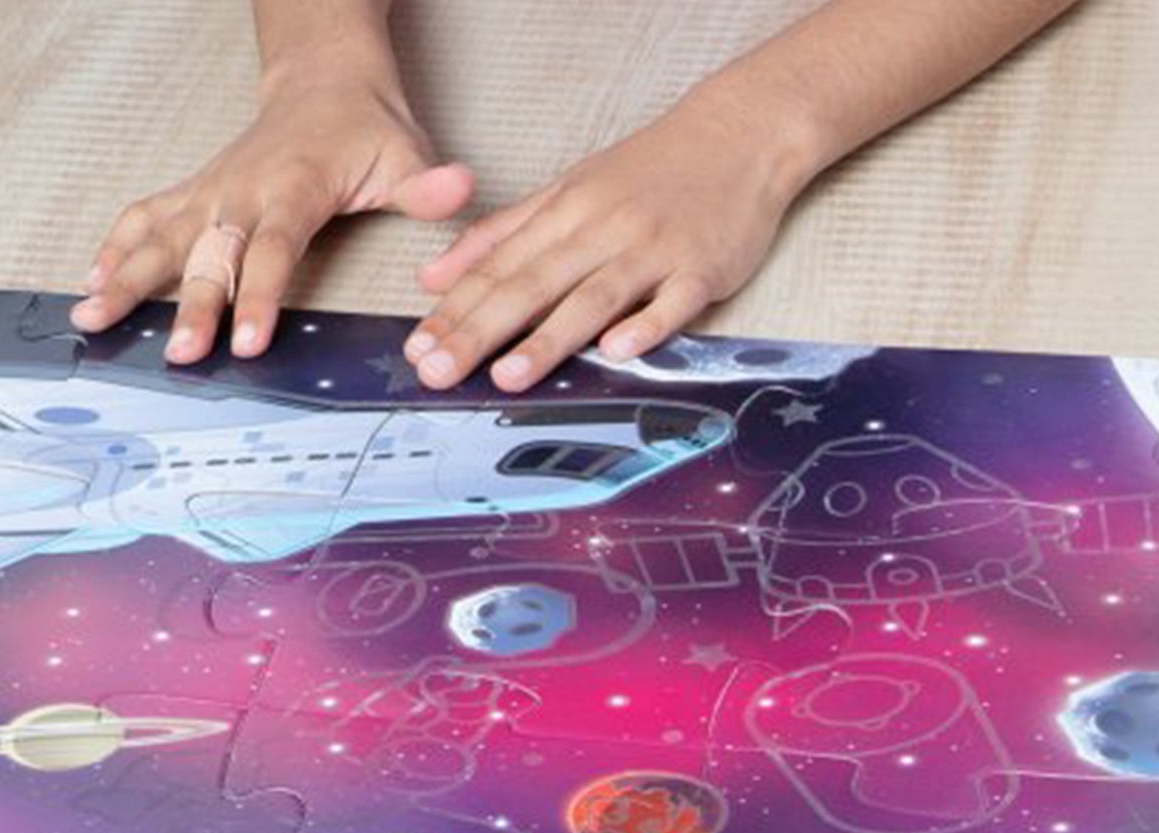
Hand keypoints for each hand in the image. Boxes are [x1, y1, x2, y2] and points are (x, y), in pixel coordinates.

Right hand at [72, 79, 473, 364]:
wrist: (322, 77)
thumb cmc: (361, 126)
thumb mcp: (404, 153)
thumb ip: (426, 185)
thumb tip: (456, 190)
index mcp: (292, 187)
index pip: (273, 250)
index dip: (260, 297)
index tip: (249, 342)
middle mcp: (241, 191)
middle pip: (210, 256)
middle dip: (191, 307)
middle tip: (178, 352)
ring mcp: (210, 193)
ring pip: (161, 237)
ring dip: (125, 279)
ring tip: (92, 318)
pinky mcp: (191, 194)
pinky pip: (144, 219)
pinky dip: (114, 251)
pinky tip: (91, 287)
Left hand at [405, 91, 814, 392]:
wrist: (742, 131)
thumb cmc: (649, 170)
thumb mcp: (568, 189)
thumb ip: (501, 235)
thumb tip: (433, 277)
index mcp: (565, 212)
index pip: (497, 268)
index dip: (454, 310)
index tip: (416, 348)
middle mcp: (602, 230)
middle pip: (531, 286)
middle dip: (479, 332)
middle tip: (438, 373)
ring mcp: (653, 250)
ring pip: (593, 297)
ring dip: (549, 338)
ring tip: (507, 376)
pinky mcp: (701, 269)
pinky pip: (672, 303)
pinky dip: (646, 326)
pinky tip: (616, 352)